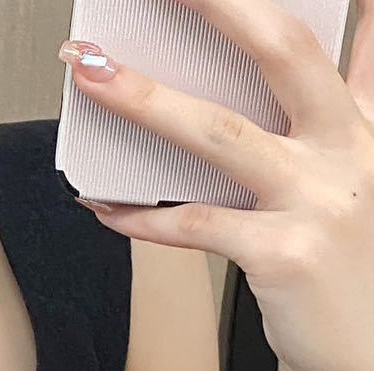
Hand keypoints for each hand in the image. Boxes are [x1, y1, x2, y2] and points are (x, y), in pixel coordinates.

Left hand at [59, 0, 373, 370]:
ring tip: (91, 71)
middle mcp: (352, 147)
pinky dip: (139, 215)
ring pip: (218, 132)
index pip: (357, 34)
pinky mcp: (283, 254)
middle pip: (281, 50)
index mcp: (368, 121)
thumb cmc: (351, 276)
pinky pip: (193, 225)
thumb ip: (335, 117)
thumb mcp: (357, 180)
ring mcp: (320, 199)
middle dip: (215, 5)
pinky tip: (103, 205)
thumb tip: (256, 78)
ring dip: (144, 98)